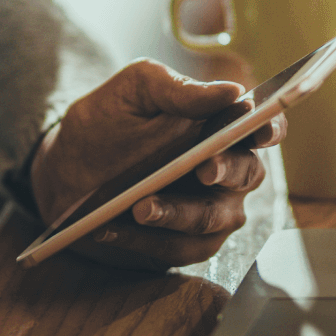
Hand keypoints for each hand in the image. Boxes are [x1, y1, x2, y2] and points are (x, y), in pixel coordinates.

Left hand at [29, 60, 286, 269]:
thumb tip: (231, 91)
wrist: (65, 169)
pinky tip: (114, 227)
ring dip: (178, 213)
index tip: (260, 131)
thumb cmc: (109, 122)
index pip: (263, 127)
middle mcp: (227, 170)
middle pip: (247, 174)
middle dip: (226, 171)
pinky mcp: (185, 244)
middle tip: (202, 169)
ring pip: (214, 218)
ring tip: (140, 206)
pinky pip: (178, 248)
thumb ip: (178, 88)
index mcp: (222, 126)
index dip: (270, 129)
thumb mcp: (134, 90)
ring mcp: (210, 210)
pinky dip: (147, 239)